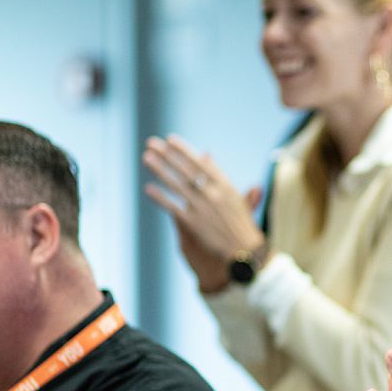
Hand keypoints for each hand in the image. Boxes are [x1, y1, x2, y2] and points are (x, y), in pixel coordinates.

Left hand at [142, 135, 265, 292]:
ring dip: (160, 170)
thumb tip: (206, 154)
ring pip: (176, 185)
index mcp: (225, 186)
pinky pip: (172, 206)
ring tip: (146, 158)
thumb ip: (218, 175)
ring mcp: (203, 208)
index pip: (200, 163)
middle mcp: (214, 194)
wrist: (245, 251)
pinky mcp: (193, 223)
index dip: (184, 150)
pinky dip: (160, 197)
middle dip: (167, 155)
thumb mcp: (234, 195)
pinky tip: (148, 188)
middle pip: (185, 170)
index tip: (171, 139)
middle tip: (152, 143)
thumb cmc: (241, 224)